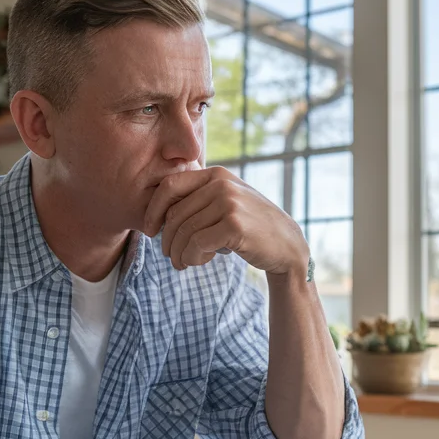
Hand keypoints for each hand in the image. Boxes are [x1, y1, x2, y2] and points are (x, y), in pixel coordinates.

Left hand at [143, 167, 308, 276]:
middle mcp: (221, 183)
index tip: (151, 231)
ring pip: (184, 231)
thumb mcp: (225, 205)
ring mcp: (229, 202)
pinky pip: (197, 244)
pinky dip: (193, 257)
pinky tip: (202, 261)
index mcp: (216, 174)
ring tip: (185, 264)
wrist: (287, 246)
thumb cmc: (250, 228)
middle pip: (175, 214)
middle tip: (172, 257)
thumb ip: (198, 201)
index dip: (153, 210)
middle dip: (168, 241)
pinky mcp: (234, 225)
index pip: (169, 186)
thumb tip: (156, 216)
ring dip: (180, 253)